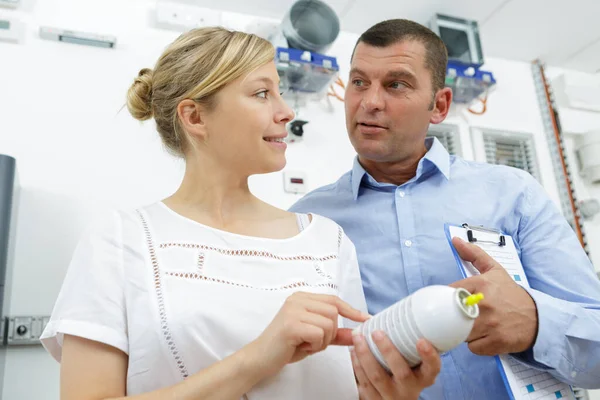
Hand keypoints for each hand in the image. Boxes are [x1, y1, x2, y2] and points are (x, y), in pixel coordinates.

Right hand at [251, 292, 369, 377]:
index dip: (351, 310)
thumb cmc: (286, 345)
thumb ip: (335, 333)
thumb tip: (357, 332)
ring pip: (329, 324)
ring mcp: (294, 310)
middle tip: (314, 342)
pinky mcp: (291, 324)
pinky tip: (301, 347)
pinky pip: (319, 334)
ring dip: (323, 341)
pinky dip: (315, 345)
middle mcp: (297, 299)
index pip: (333, 300)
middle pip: (334, 312)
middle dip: (331, 333)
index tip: (366, 319)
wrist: (261, 357)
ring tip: (306, 344)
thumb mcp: (315, 337)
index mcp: (302, 297)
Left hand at [351, 332, 439, 399]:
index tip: (422, 340)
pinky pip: (363, 382)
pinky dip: (356, 365)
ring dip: (365, 354)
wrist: (394, 399)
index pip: (432, 368)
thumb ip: (410, 346)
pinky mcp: (374, 399)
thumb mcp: (414, 364)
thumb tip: (402, 313)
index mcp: (423, 378)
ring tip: (358, 337)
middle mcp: (409, 389)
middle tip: (377, 332)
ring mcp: (391, 395)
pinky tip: (353, 352)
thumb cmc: (405, 376)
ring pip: (377, 377)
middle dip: (388, 350)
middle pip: (401, 372)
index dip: (429, 355)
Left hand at [449, 237, 537, 354]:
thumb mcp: (494, 271)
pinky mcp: (496, 342)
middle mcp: (484, 304)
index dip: (448, 299)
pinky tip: (485, 337)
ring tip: (476, 326)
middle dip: (456, 316)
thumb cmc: (512, 294)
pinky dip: (476, 345)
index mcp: (481, 284)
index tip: (453, 302)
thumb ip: (474, 254)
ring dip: (465, 332)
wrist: (538, 318)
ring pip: (461, 332)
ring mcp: (490, 324)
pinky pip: (473, 347)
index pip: (450, 292)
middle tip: (466, 315)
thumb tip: (455, 240)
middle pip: (452, 314)